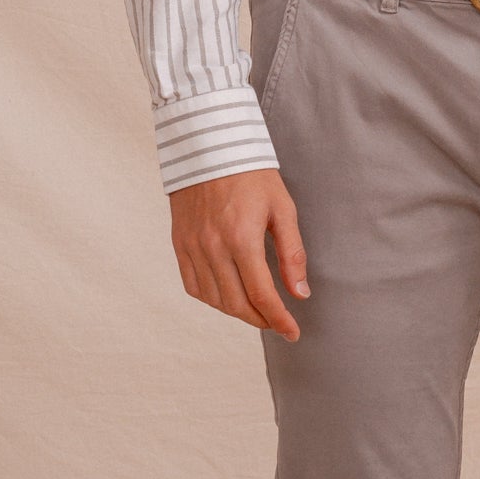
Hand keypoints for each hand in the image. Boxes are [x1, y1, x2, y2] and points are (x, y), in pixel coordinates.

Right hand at [169, 167, 310, 338]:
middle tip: (277, 323)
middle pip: (236, 304)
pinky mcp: (179, 243)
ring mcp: (192, 246)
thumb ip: (292, 253)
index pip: (261, 294)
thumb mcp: (282, 208)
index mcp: (242, 238)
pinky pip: (192, 285)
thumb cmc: (252, 175)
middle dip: (260, 320)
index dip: (279, 320)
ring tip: (256, 309)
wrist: (209, 145)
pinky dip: (211, 299)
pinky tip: (228, 296)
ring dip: (237, 312)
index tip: (293, 333)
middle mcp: (213, 246)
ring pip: (213, 299)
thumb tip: (300, 293)